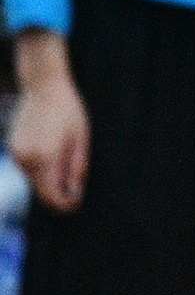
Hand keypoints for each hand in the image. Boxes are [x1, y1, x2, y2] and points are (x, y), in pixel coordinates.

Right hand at [10, 30, 88, 212]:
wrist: (44, 88)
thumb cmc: (69, 111)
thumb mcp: (82, 138)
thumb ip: (77, 168)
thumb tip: (75, 193)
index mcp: (46, 158)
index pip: (52, 195)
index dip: (65, 205)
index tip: (76, 206)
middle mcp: (27, 160)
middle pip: (42, 192)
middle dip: (58, 196)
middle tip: (76, 193)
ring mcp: (17, 155)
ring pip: (35, 181)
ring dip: (49, 182)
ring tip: (67, 169)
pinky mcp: (14, 150)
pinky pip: (29, 169)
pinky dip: (41, 170)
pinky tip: (54, 155)